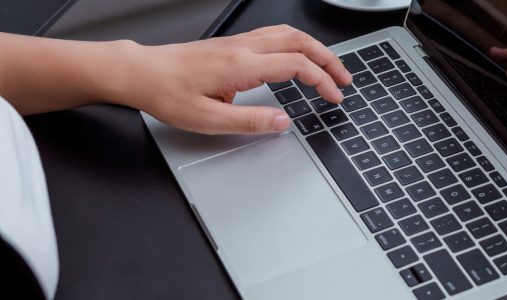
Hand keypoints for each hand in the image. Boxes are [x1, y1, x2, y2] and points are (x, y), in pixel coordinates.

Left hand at [116, 25, 351, 133]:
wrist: (139, 72)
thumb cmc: (166, 93)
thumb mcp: (207, 120)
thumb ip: (249, 121)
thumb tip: (282, 122)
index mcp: (241, 65)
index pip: (295, 65)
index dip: (321, 81)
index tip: (333, 97)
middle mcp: (243, 48)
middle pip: (299, 42)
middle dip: (328, 59)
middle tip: (344, 79)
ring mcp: (238, 43)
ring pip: (288, 34)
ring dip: (315, 48)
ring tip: (330, 67)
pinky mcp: (232, 45)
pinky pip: (274, 36)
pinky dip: (297, 45)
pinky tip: (299, 56)